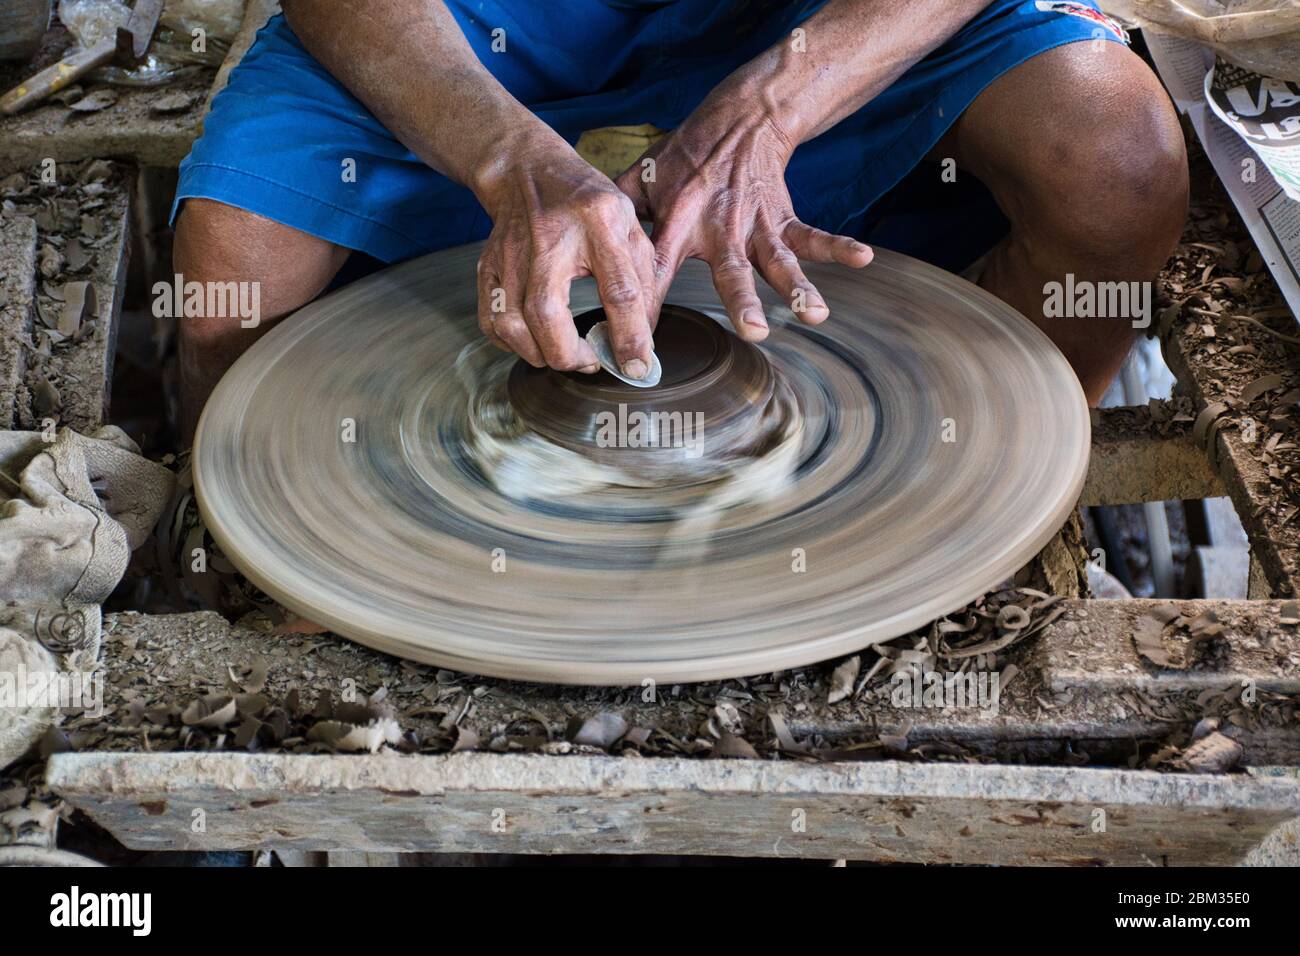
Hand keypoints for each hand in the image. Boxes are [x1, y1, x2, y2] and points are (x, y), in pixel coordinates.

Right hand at [476, 147, 657, 378]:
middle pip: (547, 314)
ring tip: (566, 352)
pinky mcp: (487, 266)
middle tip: (592, 360)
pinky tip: (536, 340)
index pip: (618, 290)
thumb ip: (645, 281)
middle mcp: (550, 238)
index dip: (630, 337)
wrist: (527, 170)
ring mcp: (511, 253)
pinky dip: (513, 345)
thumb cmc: (586, 202)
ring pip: (512, 325)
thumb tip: (642, 342)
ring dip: (541, 354)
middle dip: (571, 355)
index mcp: (598, 222)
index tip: (637, 367)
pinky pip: (491, 323)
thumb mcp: (630, 226)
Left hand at [615, 113, 871, 340]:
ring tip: (814, 313)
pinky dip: (838, 246)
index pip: (656, 272)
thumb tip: (582, 259)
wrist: (736, 118)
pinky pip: (811, 235)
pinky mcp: (782, 217)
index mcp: (676, 222)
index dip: (645, 310)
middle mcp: (718, 226)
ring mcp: (754, 224)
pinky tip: (863, 258)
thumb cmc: (681, 157)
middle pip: (730, 270)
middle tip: (755, 332)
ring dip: (797, 285)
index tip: (639, 353)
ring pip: (776, 260)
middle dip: (744, 301)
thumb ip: (616, 217)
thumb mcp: (640, 177)